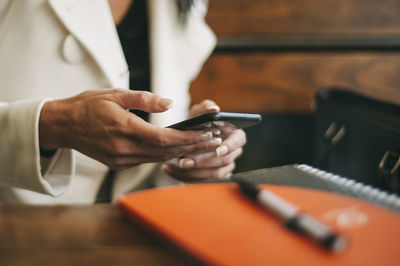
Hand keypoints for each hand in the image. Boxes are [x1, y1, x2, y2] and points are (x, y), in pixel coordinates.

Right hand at [39, 89, 220, 169]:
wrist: (62, 125)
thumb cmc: (86, 107)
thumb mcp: (114, 94)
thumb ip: (143, 99)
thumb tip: (168, 103)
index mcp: (123, 129)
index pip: (163, 138)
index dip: (187, 138)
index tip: (206, 135)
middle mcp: (123, 149)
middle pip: (165, 151)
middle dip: (190, 146)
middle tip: (211, 141)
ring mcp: (120, 160)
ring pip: (157, 158)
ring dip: (179, 152)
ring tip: (199, 144)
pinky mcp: (118, 163)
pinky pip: (146, 160)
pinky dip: (163, 155)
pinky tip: (175, 149)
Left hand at [162, 100, 246, 180]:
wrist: (186, 138)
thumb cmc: (196, 123)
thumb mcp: (198, 113)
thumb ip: (205, 107)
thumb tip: (214, 109)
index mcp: (235, 135)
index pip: (239, 140)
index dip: (230, 146)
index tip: (218, 150)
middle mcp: (233, 152)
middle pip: (224, 160)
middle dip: (204, 161)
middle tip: (186, 160)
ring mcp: (225, 166)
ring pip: (215, 173)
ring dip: (195, 171)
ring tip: (177, 164)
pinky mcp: (212, 176)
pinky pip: (203, 181)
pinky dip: (186, 176)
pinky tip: (170, 169)